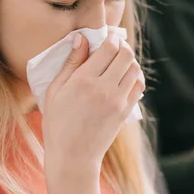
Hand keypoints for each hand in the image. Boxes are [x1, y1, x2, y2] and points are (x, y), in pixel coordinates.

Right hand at [42, 33, 144, 170]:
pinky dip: (135, 77)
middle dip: (122, 46)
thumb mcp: (55, 91)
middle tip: (114, 46)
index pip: (108, 48)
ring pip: (135, 70)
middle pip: (126, 56)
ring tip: (119, 62)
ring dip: (130, 61)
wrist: (73, 156)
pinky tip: (125, 77)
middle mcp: (104, 89)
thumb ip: (70, 63)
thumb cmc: (57, 123)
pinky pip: (139, 86)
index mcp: (84, 81)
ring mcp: (118, 101)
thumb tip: (81, 38)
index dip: (111, 38)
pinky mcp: (125, 111)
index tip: (107, 37)